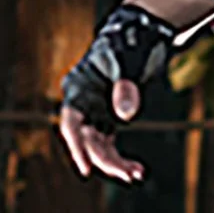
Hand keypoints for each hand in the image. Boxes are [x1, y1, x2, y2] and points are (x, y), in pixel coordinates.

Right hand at [59, 3, 174, 181]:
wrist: (141, 37)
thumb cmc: (130, 45)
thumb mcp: (128, 62)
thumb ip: (125, 87)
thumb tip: (125, 115)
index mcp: (78, 87)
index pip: (71, 123)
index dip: (77, 147)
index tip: (86, 170)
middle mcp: (83, 104)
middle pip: (87, 140)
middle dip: (106, 160)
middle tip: (129, 175)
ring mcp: (94, 113)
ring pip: (98, 147)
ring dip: (116, 164)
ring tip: (137, 174)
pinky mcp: (107, 120)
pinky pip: (109, 146)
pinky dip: (121, 159)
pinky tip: (136, 170)